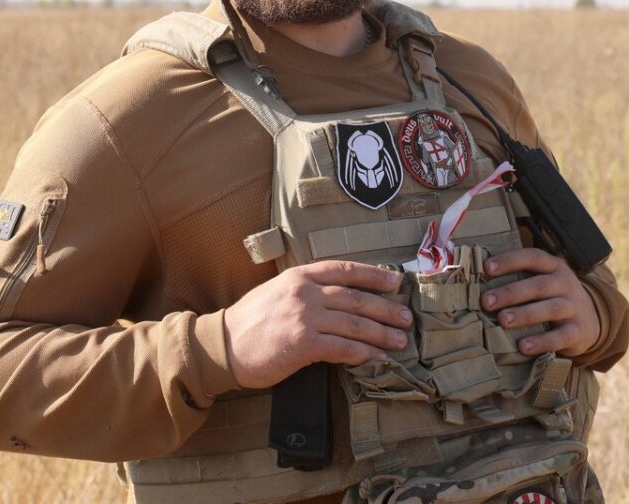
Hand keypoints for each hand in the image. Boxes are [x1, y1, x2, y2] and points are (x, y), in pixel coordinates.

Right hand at [222, 261, 412, 388]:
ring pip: (355, 324)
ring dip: (382, 334)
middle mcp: (305, 292)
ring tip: (399, 341)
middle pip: (356, 298)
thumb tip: (341, 296)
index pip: (345, 269)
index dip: (374, 276)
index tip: (396, 283)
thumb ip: (307, 289)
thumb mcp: (278, 290)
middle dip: (386, 309)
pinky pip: (343, 348)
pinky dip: (364, 353)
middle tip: (406, 318)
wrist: (223, 345)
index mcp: (300, 275)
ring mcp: (305, 317)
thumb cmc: (251, 320)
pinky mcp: (303, 344)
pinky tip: (377, 358)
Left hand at [480, 248, 600, 357]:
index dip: (510, 261)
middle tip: (487, 301)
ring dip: (525, 314)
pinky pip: (560, 336)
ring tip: (503, 321)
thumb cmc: (554, 297)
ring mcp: (574, 307)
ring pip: (550, 309)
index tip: (487, 268)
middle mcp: (565, 284)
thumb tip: (476, 283)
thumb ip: (519, 279)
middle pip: (538, 285)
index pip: (533, 257)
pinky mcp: (578, 331)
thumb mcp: (543, 282)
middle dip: (511, 292)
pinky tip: (524, 347)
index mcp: (554, 267)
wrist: (592, 320)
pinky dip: (542, 342)